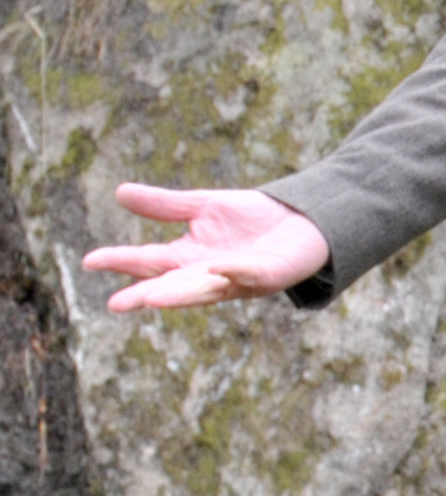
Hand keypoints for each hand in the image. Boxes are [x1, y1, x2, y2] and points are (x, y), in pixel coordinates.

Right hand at [84, 184, 331, 312]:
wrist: (304, 219)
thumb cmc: (253, 219)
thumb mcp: (204, 207)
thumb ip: (165, 206)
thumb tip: (119, 192)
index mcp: (189, 259)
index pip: (149, 262)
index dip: (121, 262)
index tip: (90, 261)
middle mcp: (209, 274)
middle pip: (173, 285)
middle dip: (147, 294)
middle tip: (118, 303)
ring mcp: (239, 278)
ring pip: (207, 289)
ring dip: (182, 293)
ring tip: (154, 299)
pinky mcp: (270, 273)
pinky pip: (250, 274)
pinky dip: (235, 272)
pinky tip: (218, 268)